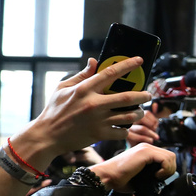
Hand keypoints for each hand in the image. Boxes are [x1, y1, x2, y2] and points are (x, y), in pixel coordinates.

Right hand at [20, 57, 150, 158]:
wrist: (47, 135)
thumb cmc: (55, 110)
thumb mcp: (63, 88)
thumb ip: (82, 75)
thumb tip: (94, 61)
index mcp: (84, 89)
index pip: (110, 73)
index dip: (128, 65)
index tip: (139, 60)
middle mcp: (94, 103)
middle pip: (128, 97)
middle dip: (143, 95)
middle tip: (147, 95)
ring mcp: (98, 120)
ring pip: (129, 116)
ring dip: (138, 113)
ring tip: (139, 111)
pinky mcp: (100, 134)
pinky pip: (123, 132)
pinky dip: (127, 129)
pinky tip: (125, 126)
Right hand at [89, 143, 175, 190]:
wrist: (107, 177)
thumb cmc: (120, 179)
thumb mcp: (141, 176)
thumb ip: (152, 175)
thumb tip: (164, 181)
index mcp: (146, 152)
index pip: (167, 157)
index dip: (168, 169)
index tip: (161, 179)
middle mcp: (146, 147)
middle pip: (171, 156)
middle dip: (170, 169)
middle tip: (161, 179)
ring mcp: (145, 148)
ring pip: (171, 156)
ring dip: (168, 169)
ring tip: (158, 177)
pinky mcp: (144, 152)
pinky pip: (165, 159)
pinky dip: (165, 169)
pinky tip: (156, 175)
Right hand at [127, 108, 160, 146]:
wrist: (137, 143)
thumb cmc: (145, 132)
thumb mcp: (151, 122)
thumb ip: (154, 114)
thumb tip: (155, 105)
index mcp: (136, 113)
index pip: (147, 113)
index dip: (154, 120)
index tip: (156, 126)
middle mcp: (130, 118)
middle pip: (144, 119)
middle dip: (153, 127)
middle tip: (156, 132)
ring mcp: (127, 126)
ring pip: (142, 128)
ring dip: (151, 134)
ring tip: (155, 137)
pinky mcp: (127, 135)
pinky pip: (138, 137)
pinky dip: (146, 139)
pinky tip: (150, 140)